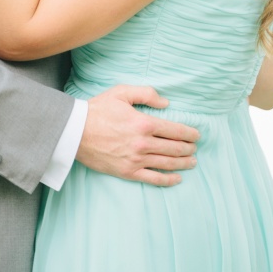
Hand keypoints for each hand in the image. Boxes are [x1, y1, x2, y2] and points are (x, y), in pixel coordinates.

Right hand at [76, 84, 198, 186]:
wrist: (75, 131)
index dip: (189, 133)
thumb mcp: (122, 92)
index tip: (197, 135)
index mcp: (144, 123)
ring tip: (192, 162)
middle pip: (174, 148)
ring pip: (166, 163)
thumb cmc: (98, 109)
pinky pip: (152, 178)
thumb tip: (166, 103)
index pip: (174, 130)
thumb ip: (146, 94)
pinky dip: (167, 179)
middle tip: (195, 148)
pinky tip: (177, 178)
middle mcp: (143, 143)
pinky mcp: (127, 172)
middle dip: (188, 148)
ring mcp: (136, 159)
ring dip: (183, 163)